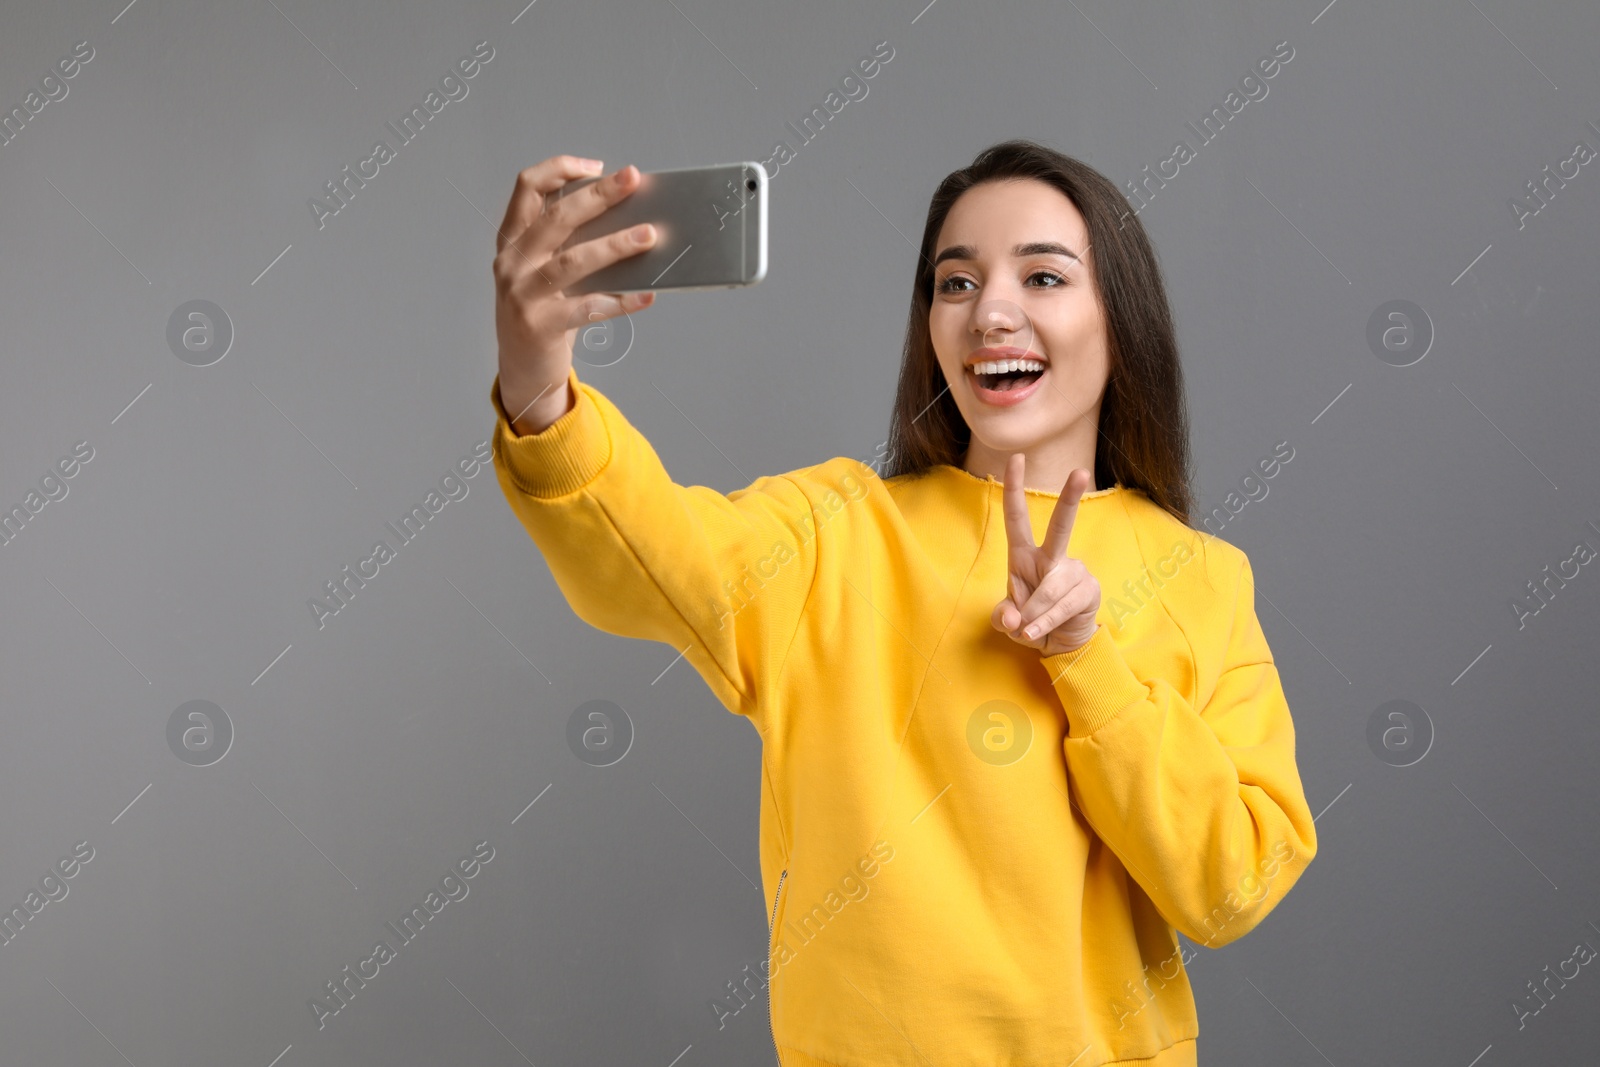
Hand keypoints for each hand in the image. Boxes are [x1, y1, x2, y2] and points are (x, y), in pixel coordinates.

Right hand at [492, 155, 659, 433]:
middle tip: (633, 180)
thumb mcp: (544, 271)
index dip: (560, 169)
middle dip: (598, 195)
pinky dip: (620, 301)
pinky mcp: (540, 326)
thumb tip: (627, 219)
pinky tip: (646, 295)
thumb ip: (568, 245)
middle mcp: (511, 263)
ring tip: (649, 236)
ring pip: (573, 261)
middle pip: (556, 218)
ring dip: (615, 245)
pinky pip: (587, 308)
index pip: (527, 187)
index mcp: (512, 240)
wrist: (523, 369)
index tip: (597, 167)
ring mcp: (522, 295)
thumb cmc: (543, 311)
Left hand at [990, 454, 1100, 655]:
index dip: (1015, 488)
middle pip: (1060, 526)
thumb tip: (1013, 618)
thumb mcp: (1007, 622)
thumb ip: (1002, 618)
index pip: (1017, 518)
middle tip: (1080, 472)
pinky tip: (1037, 632)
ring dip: (1034, 613)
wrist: (1059, 643)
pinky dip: (1045, 623)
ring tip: (1026, 630)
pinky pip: (1062, 606)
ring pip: (1051, 587)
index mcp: (1023, 556)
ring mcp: (1073, 571)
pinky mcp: (1088, 589)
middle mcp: (1050, 557)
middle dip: (1070, 499)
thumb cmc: (1029, 622)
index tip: (1016, 458)